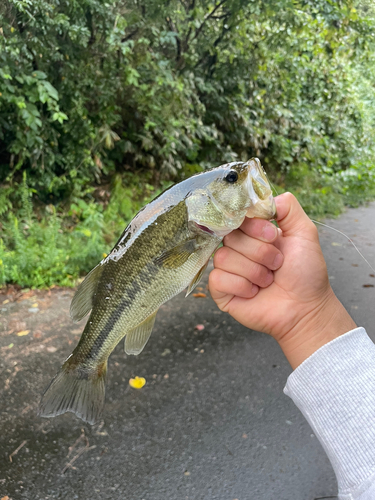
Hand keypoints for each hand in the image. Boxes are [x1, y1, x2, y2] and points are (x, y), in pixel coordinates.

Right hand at [209, 192, 355, 368]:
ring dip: (254, 272)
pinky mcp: (221, 290)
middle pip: (230, 237)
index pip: (237, 216)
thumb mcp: (304, 233)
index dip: (254, 226)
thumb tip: (267, 197)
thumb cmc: (306, 273)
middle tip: (277, 264)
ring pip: (223, 258)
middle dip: (260, 252)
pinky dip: (241, 286)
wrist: (305, 308)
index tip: (274, 237)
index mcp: (252, 232)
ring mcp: (227, 269)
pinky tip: (254, 292)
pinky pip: (218, 278)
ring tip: (268, 280)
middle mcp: (237, 248)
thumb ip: (289, 208)